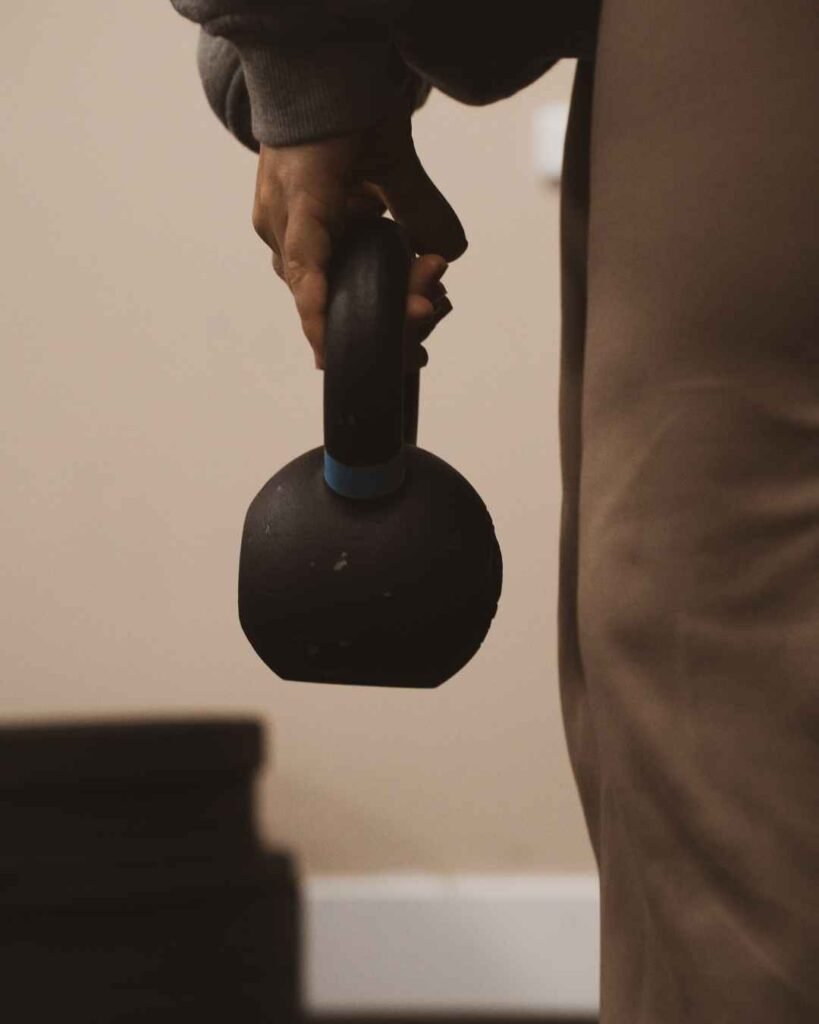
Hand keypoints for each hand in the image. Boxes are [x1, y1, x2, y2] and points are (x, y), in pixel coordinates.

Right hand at [251, 93, 466, 370]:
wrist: (312, 77)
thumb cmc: (345, 104)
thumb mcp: (391, 148)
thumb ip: (419, 203)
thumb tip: (449, 254)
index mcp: (299, 198)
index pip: (307, 270)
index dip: (319, 317)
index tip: (331, 355)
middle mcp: (281, 224)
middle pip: (324, 293)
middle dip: (384, 312)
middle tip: (433, 308)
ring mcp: (284, 232)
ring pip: (327, 289)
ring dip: (382, 298)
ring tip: (433, 296)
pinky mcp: (297, 236)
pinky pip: (328, 274)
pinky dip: (366, 284)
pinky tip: (412, 289)